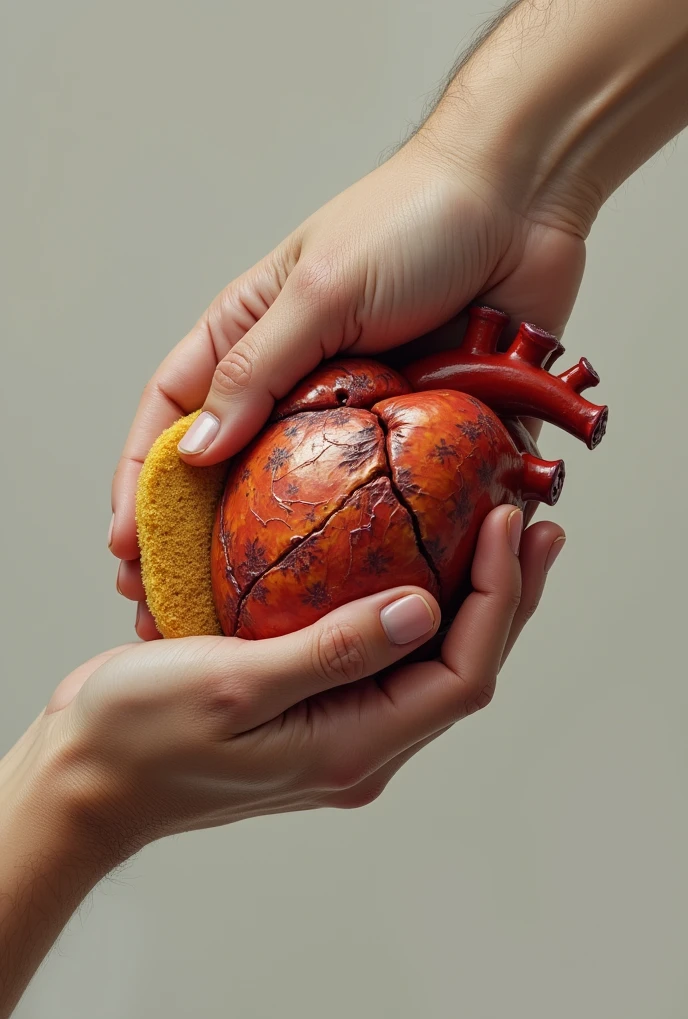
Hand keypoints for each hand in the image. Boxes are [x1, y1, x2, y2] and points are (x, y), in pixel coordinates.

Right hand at [30, 507, 562, 857]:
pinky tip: (413, 563)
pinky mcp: (313, 707)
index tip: (506, 524)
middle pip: (462, 669)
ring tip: (493, 536)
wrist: (85, 778)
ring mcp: (337, 730)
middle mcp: (359, 746)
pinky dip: (413, 606)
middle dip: (505, 596)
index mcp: (351, 749)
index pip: (461, 675)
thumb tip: (422, 611)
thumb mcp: (232, 685)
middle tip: (532, 524)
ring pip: (430, 662)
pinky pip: (386, 656)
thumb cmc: (138, 739)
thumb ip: (330, 652)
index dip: (498, 599)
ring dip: (468, 599)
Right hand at [110, 136, 582, 634]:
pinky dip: (380, 536)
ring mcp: (359, 411)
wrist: (524, 198)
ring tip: (262, 614)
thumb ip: (257, 370)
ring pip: (311, 496)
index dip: (143, 480)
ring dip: (287, 552)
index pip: (174, 412)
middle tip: (181, 598)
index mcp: (251, 334)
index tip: (125, 543)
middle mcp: (298, 380)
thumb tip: (195, 452)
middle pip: (234, 470)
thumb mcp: (319, 289)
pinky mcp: (420, 429)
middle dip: (201, 536)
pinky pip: (394, 494)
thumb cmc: (414, 219)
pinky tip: (364, 584)